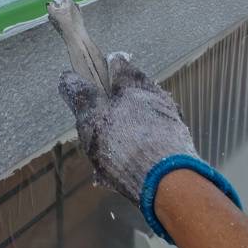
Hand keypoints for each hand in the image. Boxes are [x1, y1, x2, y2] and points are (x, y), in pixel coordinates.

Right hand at [59, 56, 198, 204]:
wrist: (169, 183)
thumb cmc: (123, 143)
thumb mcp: (92, 119)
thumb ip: (81, 97)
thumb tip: (68, 76)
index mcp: (135, 83)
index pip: (118, 64)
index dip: (104, 70)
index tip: (92, 85)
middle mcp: (157, 96)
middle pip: (131, 94)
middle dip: (115, 108)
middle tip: (97, 129)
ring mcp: (171, 121)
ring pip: (141, 121)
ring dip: (126, 133)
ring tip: (108, 158)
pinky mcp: (179, 146)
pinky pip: (151, 143)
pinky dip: (138, 151)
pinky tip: (124, 171)